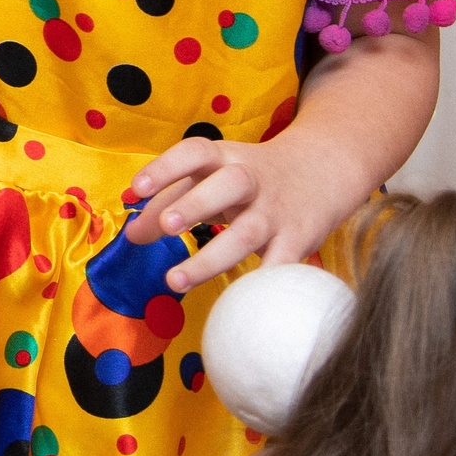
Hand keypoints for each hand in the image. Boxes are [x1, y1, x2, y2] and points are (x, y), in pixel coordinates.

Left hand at [122, 125, 377, 291]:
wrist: (323, 171)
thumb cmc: (248, 178)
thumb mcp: (210, 177)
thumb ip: (168, 199)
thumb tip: (132, 235)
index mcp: (224, 158)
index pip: (195, 152)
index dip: (166, 167)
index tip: (137, 188)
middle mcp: (252, 180)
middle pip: (229, 185)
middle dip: (196, 204)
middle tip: (165, 225)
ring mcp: (276, 211)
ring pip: (247, 233)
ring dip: (210, 258)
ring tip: (175, 280)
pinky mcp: (298, 240)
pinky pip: (281, 265)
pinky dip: (261, 283)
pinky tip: (236, 304)